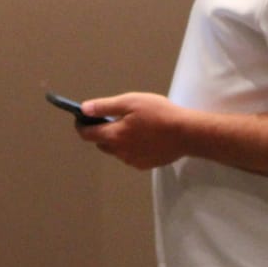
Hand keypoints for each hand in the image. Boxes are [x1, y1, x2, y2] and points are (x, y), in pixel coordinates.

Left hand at [75, 92, 191, 170]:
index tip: (80, 118)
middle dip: (100, 132)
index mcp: (114, 135)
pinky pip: (130, 156)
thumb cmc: (159, 113)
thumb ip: (105, 106)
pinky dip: (130, 147)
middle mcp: (120, 152)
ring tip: (131, 126)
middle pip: (101, 143)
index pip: (87, 134)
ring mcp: (133, 160)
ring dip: (116, 140)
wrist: (186, 133)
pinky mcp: (145, 165)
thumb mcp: (130, 102)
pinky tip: (144, 137)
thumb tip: (84, 109)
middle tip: (110, 118)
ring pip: (116, 150)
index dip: (81, 125)